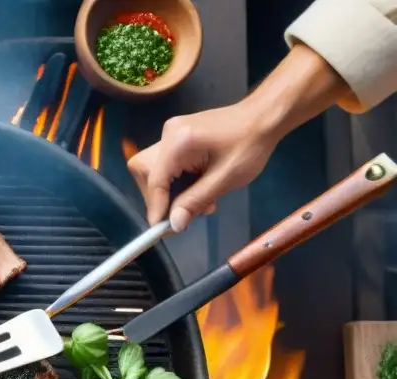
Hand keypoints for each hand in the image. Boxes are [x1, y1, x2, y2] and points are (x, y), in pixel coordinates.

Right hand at [128, 102, 280, 231]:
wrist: (264, 117)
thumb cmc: (250, 146)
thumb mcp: (225, 179)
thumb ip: (195, 202)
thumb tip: (174, 225)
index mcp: (179, 142)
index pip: (155, 180)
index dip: (156, 207)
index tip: (161, 229)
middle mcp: (169, 134)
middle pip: (146, 173)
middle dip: (160, 197)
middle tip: (181, 213)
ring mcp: (171, 133)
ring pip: (154, 170)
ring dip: (170, 191)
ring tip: (198, 200)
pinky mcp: (177, 136)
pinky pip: (166, 164)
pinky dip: (177, 181)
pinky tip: (198, 186)